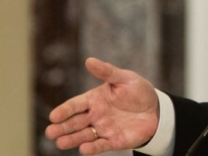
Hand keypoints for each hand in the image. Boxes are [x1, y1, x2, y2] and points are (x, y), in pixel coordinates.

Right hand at [45, 57, 159, 154]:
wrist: (156, 109)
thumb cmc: (138, 91)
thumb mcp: (124, 78)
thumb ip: (107, 72)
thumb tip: (89, 60)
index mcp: (94, 99)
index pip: (75, 105)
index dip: (64, 110)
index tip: (54, 116)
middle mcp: (95, 115)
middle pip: (74, 122)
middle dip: (62, 128)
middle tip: (50, 132)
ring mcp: (103, 129)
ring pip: (83, 135)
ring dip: (72, 139)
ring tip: (60, 142)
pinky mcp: (113, 141)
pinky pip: (101, 145)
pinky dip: (92, 148)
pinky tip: (84, 149)